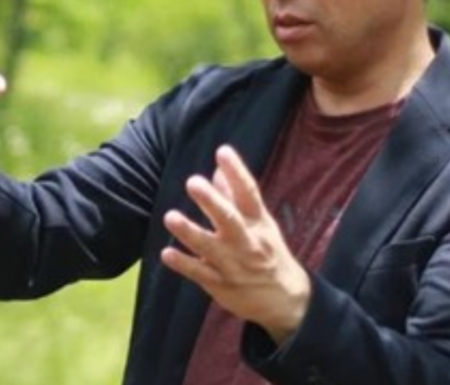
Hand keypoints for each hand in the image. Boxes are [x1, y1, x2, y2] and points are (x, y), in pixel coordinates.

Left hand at [161, 145, 310, 343]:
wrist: (283, 298)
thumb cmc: (267, 251)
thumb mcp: (259, 223)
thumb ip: (236, 196)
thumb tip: (217, 169)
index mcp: (258, 223)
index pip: (249, 193)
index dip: (237, 172)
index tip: (222, 151)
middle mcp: (246, 242)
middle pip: (230, 220)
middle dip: (212, 202)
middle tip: (193, 182)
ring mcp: (233, 265)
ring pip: (209, 247)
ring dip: (189, 232)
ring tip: (170, 217)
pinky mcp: (220, 284)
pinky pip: (199, 273)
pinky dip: (183, 264)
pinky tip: (166, 253)